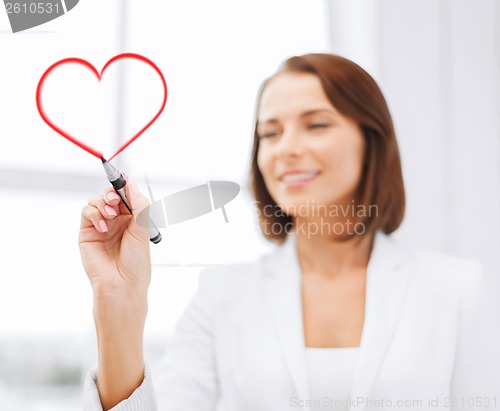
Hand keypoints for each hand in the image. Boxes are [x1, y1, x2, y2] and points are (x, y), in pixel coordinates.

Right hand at [79, 178, 151, 302]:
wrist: (122, 285)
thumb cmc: (136, 263)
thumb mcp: (143, 230)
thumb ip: (139, 206)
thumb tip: (131, 185)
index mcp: (134, 219)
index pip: (127, 195)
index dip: (125, 186)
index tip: (123, 178)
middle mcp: (117, 221)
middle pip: (111, 194)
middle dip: (112, 192)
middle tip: (115, 199)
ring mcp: (102, 226)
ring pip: (97, 201)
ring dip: (103, 203)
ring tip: (110, 216)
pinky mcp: (87, 232)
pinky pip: (86, 212)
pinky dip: (94, 214)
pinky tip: (103, 226)